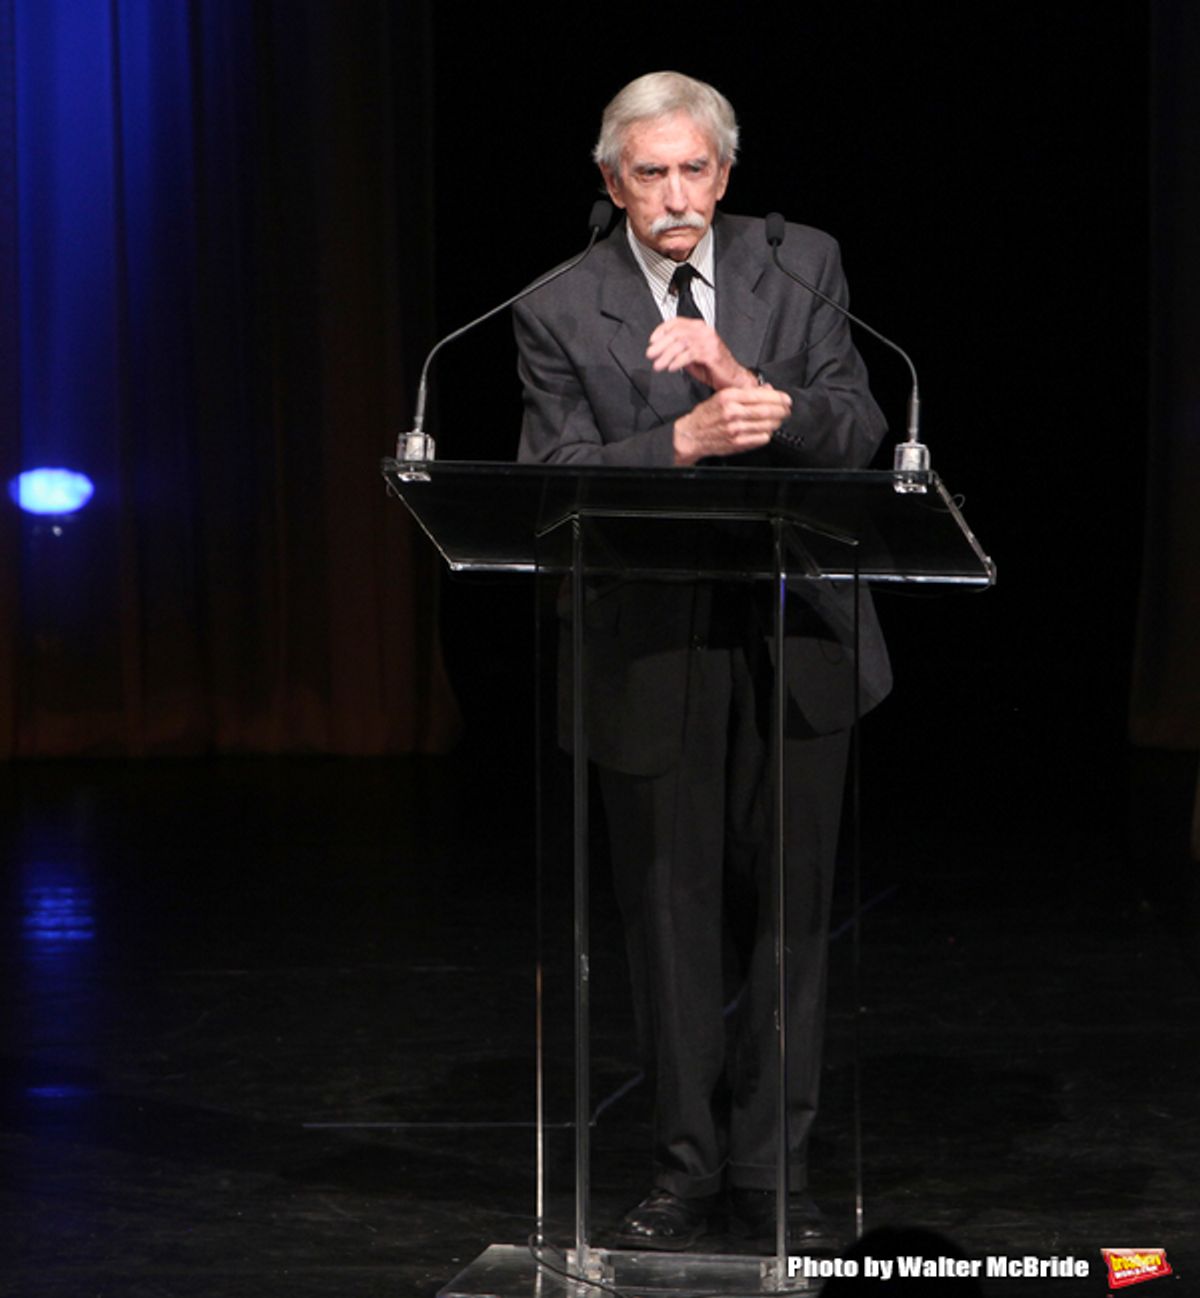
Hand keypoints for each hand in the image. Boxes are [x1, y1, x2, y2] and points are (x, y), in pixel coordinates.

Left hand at [646, 317, 756, 391]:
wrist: (732, 379)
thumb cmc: (714, 368)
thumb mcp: (692, 356)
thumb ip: (680, 350)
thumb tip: (662, 350)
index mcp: (700, 328)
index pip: (676, 322)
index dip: (661, 330)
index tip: (652, 341)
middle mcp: (704, 331)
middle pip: (676, 333)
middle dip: (660, 345)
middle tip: (651, 354)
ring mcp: (709, 341)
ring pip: (681, 343)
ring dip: (666, 355)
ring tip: (658, 365)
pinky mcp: (712, 353)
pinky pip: (690, 354)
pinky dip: (678, 361)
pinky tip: (671, 368)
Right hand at [673, 386, 792, 464]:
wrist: (691, 435)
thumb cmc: (706, 415)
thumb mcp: (722, 396)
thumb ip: (745, 392)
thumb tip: (767, 389)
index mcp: (729, 397)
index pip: (761, 395)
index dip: (778, 397)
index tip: (786, 399)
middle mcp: (732, 412)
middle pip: (767, 411)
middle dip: (782, 410)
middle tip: (787, 410)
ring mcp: (735, 429)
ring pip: (766, 425)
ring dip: (776, 422)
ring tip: (778, 420)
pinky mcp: (737, 443)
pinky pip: (760, 438)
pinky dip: (767, 434)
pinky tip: (766, 430)